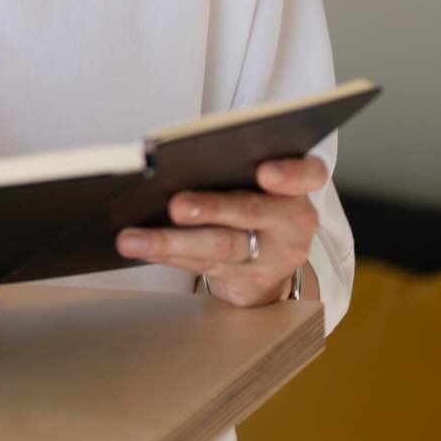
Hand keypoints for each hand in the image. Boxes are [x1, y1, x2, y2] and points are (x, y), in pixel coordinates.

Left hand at [115, 155, 327, 306]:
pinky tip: (138, 248)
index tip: (266, 173)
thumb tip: (163, 157)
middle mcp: (290, 223)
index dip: (290, 173)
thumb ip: (226, 166)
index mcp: (296, 188)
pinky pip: (200, 267)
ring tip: (132, 239)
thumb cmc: (249, 199)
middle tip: (176, 206)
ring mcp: (271, 258)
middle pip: (251, 212)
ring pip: (219, 247)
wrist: (267, 261)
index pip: (308, 174)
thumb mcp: (252, 181)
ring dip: (171, 241)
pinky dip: (165, 255)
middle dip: (211, 208)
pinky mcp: (246, 283)